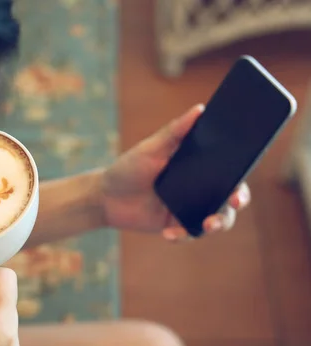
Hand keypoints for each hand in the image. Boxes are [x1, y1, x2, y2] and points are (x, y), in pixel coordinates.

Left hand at [100, 104, 250, 240]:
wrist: (105, 196)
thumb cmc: (129, 167)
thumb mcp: (150, 148)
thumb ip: (174, 131)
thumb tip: (199, 109)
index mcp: (199, 168)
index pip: (229, 173)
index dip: (240, 179)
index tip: (240, 185)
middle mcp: (200, 189)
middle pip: (229, 198)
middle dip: (236, 201)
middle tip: (233, 202)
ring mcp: (189, 209)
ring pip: (216, 219)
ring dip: (216, 223)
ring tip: (206, 225)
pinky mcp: (176, 226)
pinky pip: (189, 233)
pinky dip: (182, 235)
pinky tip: (168, 233)